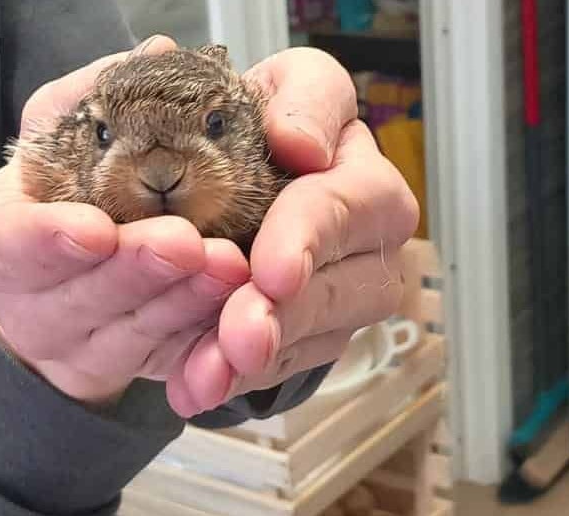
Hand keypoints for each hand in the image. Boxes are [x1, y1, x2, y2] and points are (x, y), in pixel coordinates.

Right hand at [0, 36, 248, 406]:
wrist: (68, 272)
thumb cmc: (67, 188)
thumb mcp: (66, 132)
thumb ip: (100, 96)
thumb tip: (160, 55)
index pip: (8, 245)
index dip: (48, 242)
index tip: (95, 229)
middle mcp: (29, 302)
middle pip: (80, 296)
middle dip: (137, 269)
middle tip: (186, 241)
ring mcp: (76, 346)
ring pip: (129, 333)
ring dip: (181, 303)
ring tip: (229, 268)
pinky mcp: (125, 368)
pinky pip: (165, 361)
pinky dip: (201, 341)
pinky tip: (235, 312)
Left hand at [166, 48, 419, 416]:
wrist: (228, 170)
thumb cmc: (254, 122)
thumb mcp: (282, 85)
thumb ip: (304, 100)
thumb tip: (303, 144)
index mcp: (361, 170)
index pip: (350, 203)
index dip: (310, 238)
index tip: (272, 272)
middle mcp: (369, 239)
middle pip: (339, 285)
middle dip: (285, 316)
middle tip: (239, 340)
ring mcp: (349, 289)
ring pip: (315, 336)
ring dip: (260, 359)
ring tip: (210, 376)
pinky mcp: (318, 330)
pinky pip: (286, 363)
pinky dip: (238, 377)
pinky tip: (199, 386)